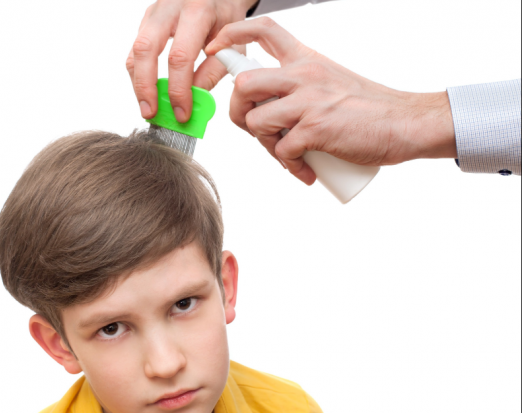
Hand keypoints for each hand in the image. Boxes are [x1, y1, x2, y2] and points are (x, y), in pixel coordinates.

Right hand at [127, 0, 256, 122]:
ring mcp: (155, 11)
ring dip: (139, 83)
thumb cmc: (227, 18)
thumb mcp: (232, 43)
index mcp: (197, 11)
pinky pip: (136, 50)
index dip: (178, 89)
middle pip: (146, 49)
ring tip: (147, 107)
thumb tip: (195, 100)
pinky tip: (148, 91)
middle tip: (151, 113)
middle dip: (146, 87)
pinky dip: (140, 74)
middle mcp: (171, 6)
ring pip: (136, 50)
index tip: (182, 113)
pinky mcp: (147, 19)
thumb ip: (214, 71)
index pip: (180, 56)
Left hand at [206, 18, 456, 184]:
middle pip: (244, 82)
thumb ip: (301, 89)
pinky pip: (281, 150)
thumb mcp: (331, 83)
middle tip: (258, 130)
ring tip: (288, 155)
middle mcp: (304, 74)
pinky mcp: (315, 129)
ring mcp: (308, 101)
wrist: (406, 123)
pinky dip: (290, 166)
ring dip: (265, 145)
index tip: (217, 48)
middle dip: (240, 111)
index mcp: (307, 59)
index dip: (233, 34)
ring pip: (255, 120)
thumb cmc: (370, 109)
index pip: (264, 30)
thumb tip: (270, 112)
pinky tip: (306, 170)